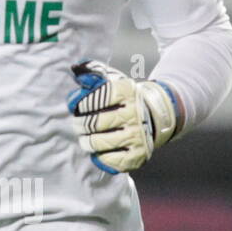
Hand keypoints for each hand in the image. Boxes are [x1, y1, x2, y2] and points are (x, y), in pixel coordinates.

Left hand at [67, 61, 181, 173]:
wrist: (156, 116)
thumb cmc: (126, 100)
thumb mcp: (114, 82)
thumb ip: (93, 75)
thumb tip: (76, 70)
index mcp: (127, 92)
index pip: (97, 98)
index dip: (81, 104)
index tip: (75, 107)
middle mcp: (134, 113)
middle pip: (96, 123)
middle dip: (80, 125)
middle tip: (78, 125)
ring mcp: (137, 136)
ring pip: (100, 142)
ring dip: (87, 142)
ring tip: (85, 139)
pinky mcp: (138, 155)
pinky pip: (111, 160)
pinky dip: (100, 157)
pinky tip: (98, 151)